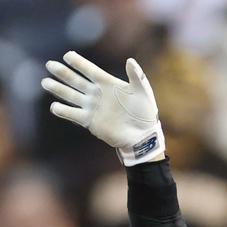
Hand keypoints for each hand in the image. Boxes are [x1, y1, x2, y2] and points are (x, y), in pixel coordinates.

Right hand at [41, 51, 164, 165]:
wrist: (142, 135)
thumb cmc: (145, 112)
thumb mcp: (143, 92)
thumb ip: (137, 76)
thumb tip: (130, 60)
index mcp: (108, 83)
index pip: (89, 70)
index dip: (79, 63)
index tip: (67, 55)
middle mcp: (97, 94)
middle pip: (76, 81)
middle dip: (63, 73)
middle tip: (49, 65)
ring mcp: (92, 108)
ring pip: (71, 96)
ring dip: (58, 89)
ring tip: (45, 82)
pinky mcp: (91, 122)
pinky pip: (74, 115)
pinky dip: (64, 111)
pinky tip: (54, 107)